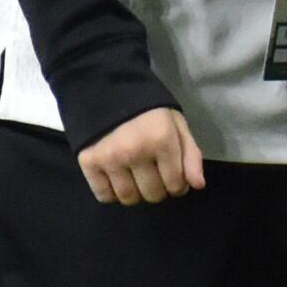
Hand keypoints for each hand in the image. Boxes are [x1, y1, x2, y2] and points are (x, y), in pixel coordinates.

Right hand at [80, 105, 205, 205]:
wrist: (108, 89)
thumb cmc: (149, 108)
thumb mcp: (177, 124)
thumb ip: (190, 154)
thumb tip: (197, 185)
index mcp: (161, 140)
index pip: (175, 185)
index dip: (178, 185)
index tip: (173, 175)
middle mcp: (134, 151)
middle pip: (152, 194)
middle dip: (158, 189)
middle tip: (153, 174)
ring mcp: (109, 158)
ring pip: (128, 198)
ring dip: (136, 193)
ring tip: (136, 176)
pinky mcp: (88, 161)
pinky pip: (104, 196)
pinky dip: (111, 193)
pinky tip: (116, 179)